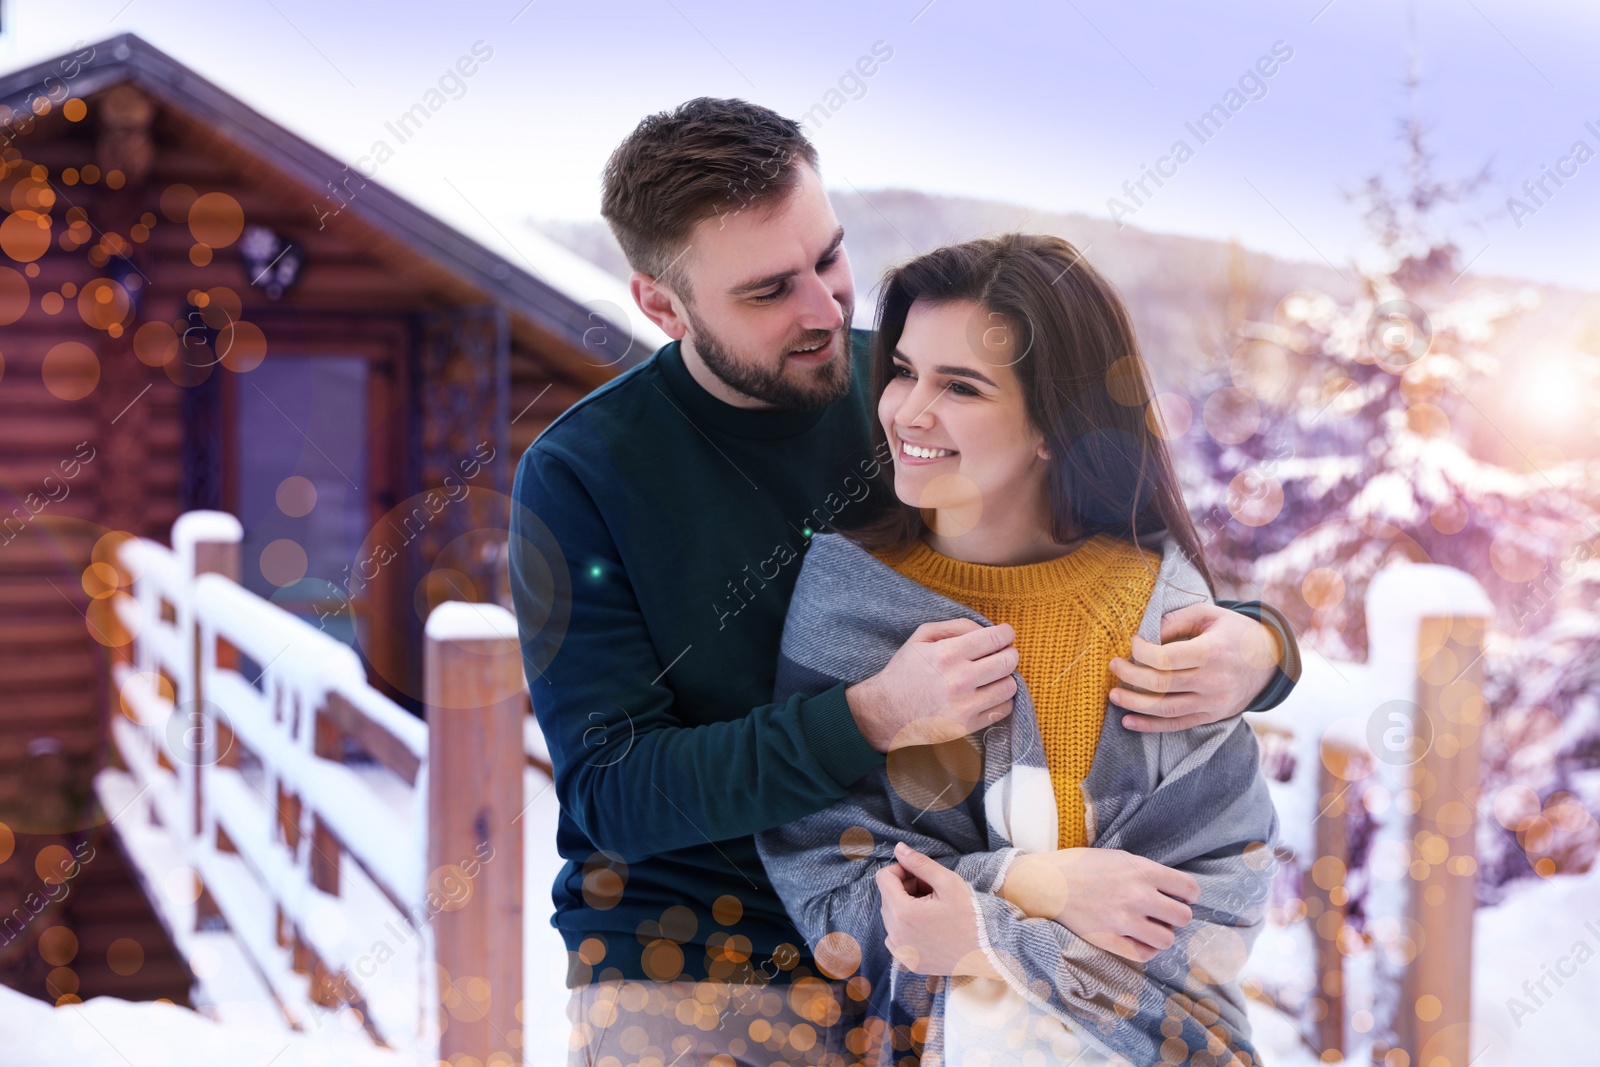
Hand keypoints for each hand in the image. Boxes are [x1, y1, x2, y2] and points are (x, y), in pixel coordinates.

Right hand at [846, 619, 1018, 751]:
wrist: (885, 712)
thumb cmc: (905, 671)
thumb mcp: (921, 637)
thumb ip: (956, 627)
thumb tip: (987, 629)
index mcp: (947, 654)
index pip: (995, 638)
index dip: (1006, 633)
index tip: (1006, 634)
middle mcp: (959, 680)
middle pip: (1008, 661)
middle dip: (1009, 653)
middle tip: (1003, 653)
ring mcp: (964, 706)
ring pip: (1010, 686)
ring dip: (1005, 678)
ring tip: (993, 676)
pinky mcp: (967, 726)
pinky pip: (1002, 710)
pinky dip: (1001, 700)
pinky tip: (988, 694)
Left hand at [876, 843, 996, 976]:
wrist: (988, 952)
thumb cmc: (971, 916)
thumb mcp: (948, 882)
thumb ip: (920, 863)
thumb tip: (899, 848)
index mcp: (903, 913)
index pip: (883, 878)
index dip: (901, 870)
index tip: (920, 874)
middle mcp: (896, 935)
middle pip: (887, 897)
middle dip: (906, 888)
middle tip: (932, 891)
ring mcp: (901, 952)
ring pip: (891, 917)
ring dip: (906, 907)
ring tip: (933, 908)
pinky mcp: (908, 962)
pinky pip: (896, 938)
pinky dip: (907, 928)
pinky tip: (929, 926)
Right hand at [998, 848, 1198, 962]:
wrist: (1046, 883)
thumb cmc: (1080, 865)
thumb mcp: (1118, 857)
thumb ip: (1145, 871)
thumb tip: (1170, 887)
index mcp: (1142, 870)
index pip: (1188, 888)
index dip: (1189, 895)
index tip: (1183, 898)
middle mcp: (1138, 895)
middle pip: (1183, 917)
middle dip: (1176, 916)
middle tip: (1164, 914)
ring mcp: (1124, 920)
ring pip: (1167, 939)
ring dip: (1161, 934)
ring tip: (1150, 928)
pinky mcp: (1109, 940)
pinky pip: (1144, 954)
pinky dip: (1145, 949)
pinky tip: (1138, 940)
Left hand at [1109, 603, 1281, 731]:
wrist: (1270, 660)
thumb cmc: (1234, 632)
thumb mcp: (1208, 615)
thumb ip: (1174, 621)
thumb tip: (1144, 635)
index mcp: (1212, 652)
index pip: (1166, 658)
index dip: (1141, 652)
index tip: (1131, 643)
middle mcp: (1214, 681)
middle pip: (1161, 683)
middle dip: (1130, 675)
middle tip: (1113, 666)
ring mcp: (1213, 703)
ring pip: (1166, 709)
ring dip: (1134, 703)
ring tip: (1113, 694)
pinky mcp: (1211, 716)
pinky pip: (1177, 725)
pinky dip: (1150, 726)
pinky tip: (1128, 721)